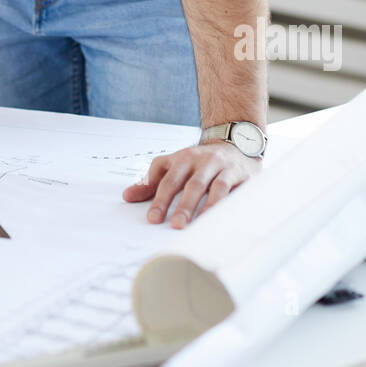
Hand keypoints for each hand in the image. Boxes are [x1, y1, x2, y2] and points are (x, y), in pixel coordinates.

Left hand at [122, 141, 261, 227]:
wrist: (235, 142)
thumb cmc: (200, 161)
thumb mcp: (174, 165)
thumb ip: (152, 181)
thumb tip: (127, 196)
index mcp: (182, 158)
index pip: (167, 179)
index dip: (159, 198)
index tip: (152, 218)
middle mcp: (200, 160)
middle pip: (188, 183)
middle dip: (181, 204)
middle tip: (174, 224)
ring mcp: (220, 166)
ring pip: (210, 186)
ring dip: (202, 206)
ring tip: (196, 224)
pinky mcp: (237, 173)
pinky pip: (230, 189)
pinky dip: (222, 203)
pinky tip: (217, 217)